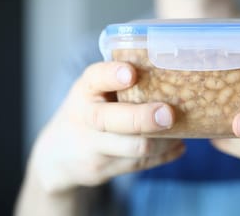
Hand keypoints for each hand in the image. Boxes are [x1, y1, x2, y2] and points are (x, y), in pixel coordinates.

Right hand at [29, 61, 184, 193]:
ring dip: (164, 140)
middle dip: (143, 118)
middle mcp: (86, 117)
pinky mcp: (102, 170)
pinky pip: (140, 164)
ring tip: (182, 129)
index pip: (95, 78)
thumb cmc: (89, 109)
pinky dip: (164, 154)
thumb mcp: (95, 90)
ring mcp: (93, 148)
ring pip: (134, 148)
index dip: (112, 75)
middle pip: (113, 120)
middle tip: (169, 114)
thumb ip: (122, 82)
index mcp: (86, 89)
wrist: (57, 154)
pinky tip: (177, 145)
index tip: (131, 73)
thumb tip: (172, 69)